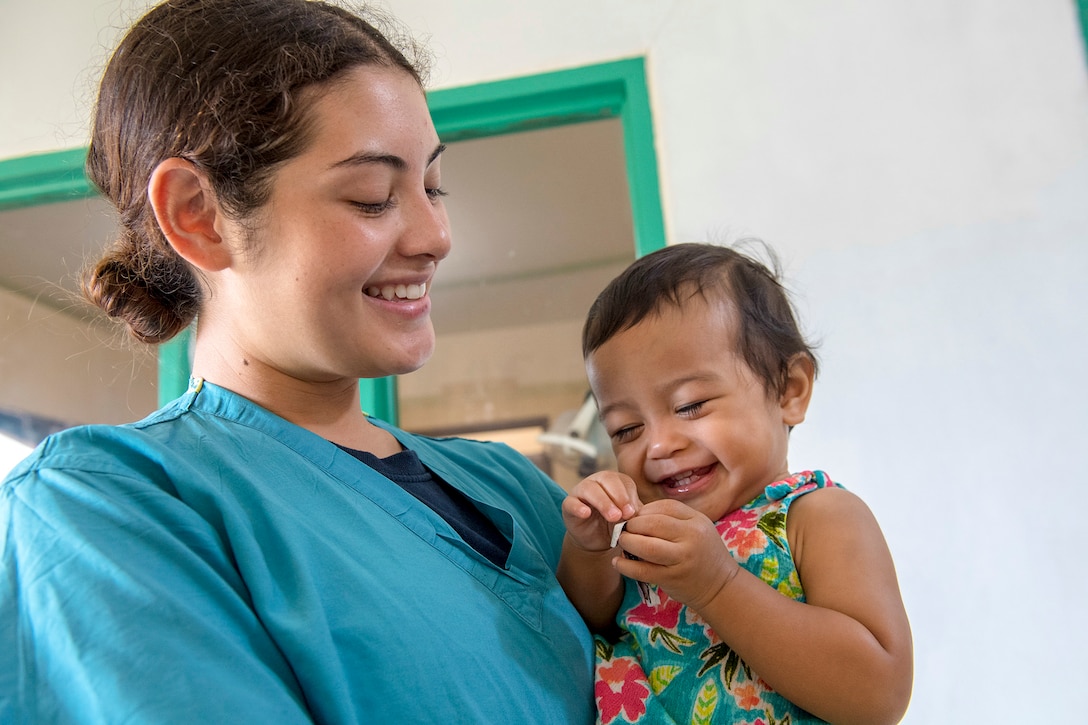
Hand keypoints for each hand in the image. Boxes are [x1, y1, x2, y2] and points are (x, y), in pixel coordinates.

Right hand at [561, 471, 641, 552]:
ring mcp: (580, 492)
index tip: (633, 512)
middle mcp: (597, 482)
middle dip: (618, 496)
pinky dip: (578, 507)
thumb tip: (641, 512)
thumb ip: (634, 512)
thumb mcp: (628, 518)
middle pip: (606, 479)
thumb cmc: (615, 524)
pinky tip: (586, 513)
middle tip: (626, 514)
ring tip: (613, 517)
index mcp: (614, 481)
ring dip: (603, 502)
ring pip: (589, 488)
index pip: (622, 481)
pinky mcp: (568, 505)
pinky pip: (570, 502)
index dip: (628, 495)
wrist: (597, 540)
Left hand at [614, 499, 739, 612]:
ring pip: (646, 547)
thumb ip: (672, 519)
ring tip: (622, 543)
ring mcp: (682, 559)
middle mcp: (691, 537)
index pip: (664, 506)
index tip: (634, 517)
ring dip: (627, 543)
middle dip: (632, 525)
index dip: (644, 510)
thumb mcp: (697, 529)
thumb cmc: (703, 553)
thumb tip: (635, 514)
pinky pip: (643, 570)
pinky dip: (626, 566)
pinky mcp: (672, 578)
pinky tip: (618, 562)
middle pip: (652, 523)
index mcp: (697, 521)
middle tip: (624, 530)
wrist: (721, 586)